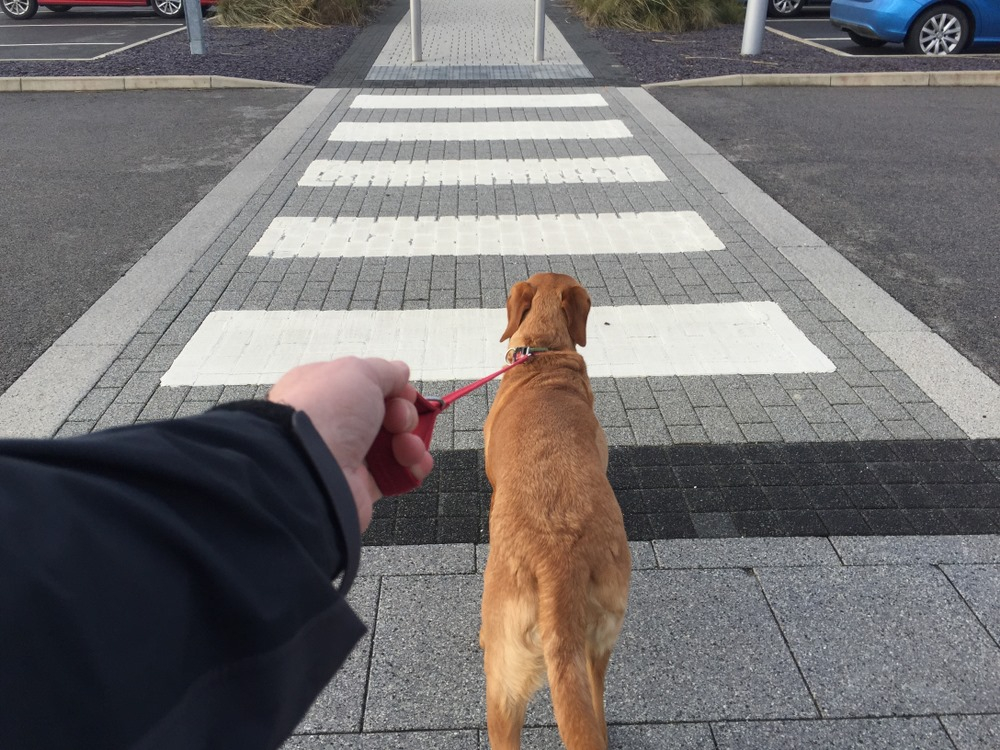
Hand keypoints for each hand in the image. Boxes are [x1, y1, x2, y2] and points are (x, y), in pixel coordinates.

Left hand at [267, 358, 433, 529]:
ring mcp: (348, 455)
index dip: (392, 388)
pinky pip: (396, 474)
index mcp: (326, 391)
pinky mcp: (360, 484)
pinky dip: (412, 468)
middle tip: (397, 420)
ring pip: (395, 444)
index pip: (367, 386)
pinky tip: (412, 463)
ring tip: (405, 445)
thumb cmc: (325, 415)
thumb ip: (385, 371)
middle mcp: (335, 423)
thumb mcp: (359, 372)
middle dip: (403, 415)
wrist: (310, 469)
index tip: (402, 392)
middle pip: (386, 415)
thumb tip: (400, 372)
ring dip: (411, 441)